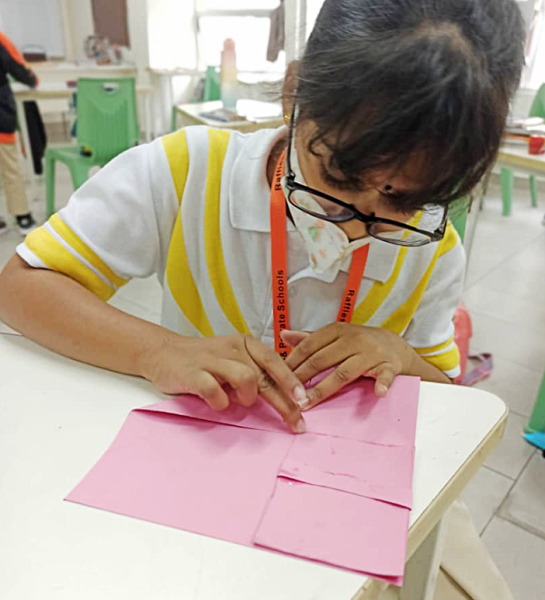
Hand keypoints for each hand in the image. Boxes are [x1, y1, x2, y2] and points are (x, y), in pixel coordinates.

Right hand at [141, 334, 306, 432]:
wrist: (164, 352)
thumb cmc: (206, 360)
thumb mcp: (234, 359)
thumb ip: (256, 372)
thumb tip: (287, 395)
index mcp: (245, 344)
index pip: (275, 361)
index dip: (291, 381)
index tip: (305, 400)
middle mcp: (232, 349)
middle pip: (265, 376)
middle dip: (284, 402)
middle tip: (296, 423)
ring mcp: (212, 360)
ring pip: (246, 378)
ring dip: (248, 397)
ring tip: (240, 402)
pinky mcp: (193, 373)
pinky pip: (215, 391)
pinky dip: (221, 402)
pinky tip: (217, 403)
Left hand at [283, 323, 412, 408]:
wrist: (394, 345)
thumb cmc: (359, 343)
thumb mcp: (335, 336)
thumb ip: (310, 338)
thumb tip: (283, 334)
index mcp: (337, 331)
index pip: (309, 346)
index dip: (292, 363)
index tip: (276, 378)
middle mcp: (353, 339)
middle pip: (321, 360)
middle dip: (301, 379)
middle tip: (285, 396)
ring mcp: (371, 353)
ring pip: (344, 372)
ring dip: (323, 389)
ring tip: (306, 403)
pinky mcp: (389, 365)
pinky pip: (385, 375)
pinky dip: (382, 384)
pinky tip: (378, 393)